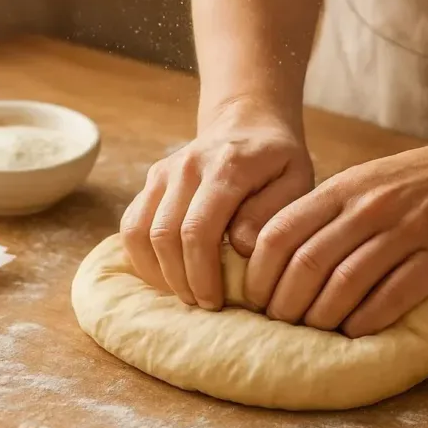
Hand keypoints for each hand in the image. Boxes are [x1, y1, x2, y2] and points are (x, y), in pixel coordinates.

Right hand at [120, 98, 313, 309]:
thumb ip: (271, 213)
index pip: (197, 231)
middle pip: (164, 236)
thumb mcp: (296, 181)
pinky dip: (143, 258)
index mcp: (225, 167)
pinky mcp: (152, 180)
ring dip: (157, 272)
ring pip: (139, 232)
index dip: (201, 274)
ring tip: (183, 293)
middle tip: (201, 304)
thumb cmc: (278, 162)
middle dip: (180, 280)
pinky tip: (166, 276)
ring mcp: (164, 171)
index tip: (215, 303)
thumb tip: (240, 246)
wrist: (249, 123)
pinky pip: (131, 226)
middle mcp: (187, 166)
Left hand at [243, 137, 427, 337]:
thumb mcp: (358, 185)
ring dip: (322, 318)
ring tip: (315, 332)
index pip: (280, 234)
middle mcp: (369, 208)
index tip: (256, 301)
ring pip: (346, 284)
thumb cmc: (409, 187)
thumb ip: (319, 217)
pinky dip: (365, 321)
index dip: (260, 275)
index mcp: (340, 190)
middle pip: (308, 264)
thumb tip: (268, 265)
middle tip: (284, 325)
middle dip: (287, 305)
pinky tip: (354, 331)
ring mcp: (406, 231)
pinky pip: (392, 297)